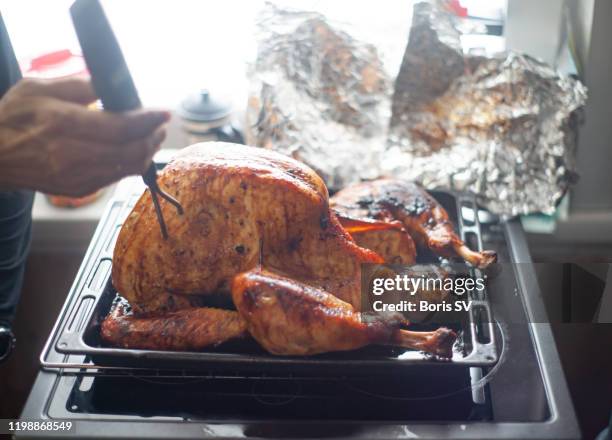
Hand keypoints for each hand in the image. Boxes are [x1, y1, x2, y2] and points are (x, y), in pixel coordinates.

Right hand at [0, 77, 169, 196]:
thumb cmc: (12, 118)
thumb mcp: (38, 88)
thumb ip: (79, 86)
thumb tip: (113, 86)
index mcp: (65, 124)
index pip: (121, 126)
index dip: (148, 121)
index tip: (164, 113)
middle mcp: (73, 154)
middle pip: (132, 152)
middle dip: (154, 138)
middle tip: (160, 126)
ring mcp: (77, 176)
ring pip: (128, 169)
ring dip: (146, 152)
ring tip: (151, 137)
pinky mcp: (78, 189)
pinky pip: (116, 178)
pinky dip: (130, 163)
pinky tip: (131, 150)